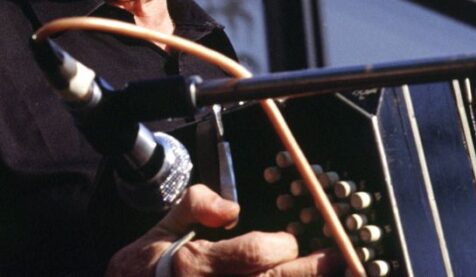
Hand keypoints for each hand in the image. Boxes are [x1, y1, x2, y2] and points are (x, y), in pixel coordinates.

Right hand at [105, 184, 340, 275]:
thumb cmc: (139, 273)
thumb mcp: (160, 229)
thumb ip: (196, 206)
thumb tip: (231, 207)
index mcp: (195, 266)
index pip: (256, 254)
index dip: (282, 245)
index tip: (289, 240)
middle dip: (313, 270)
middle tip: (337, 260)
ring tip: (328, 274)